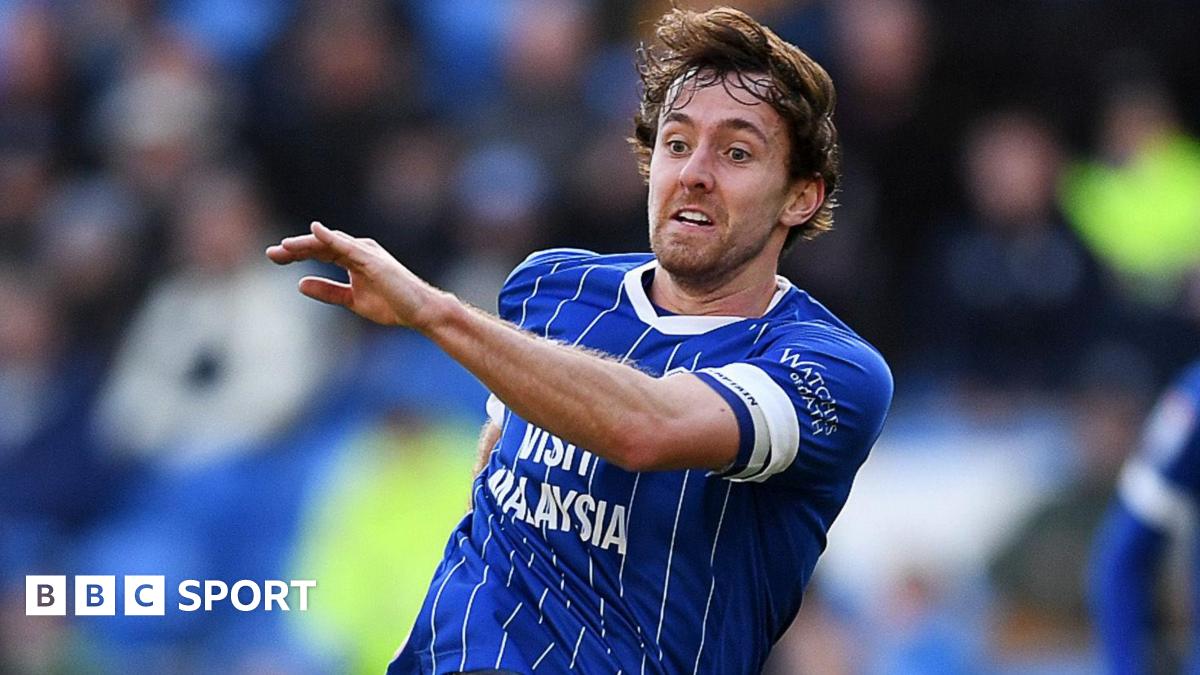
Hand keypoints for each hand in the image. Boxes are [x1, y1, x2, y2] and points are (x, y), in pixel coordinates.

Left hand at [266, 221, 442, 328]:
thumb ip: (328, 291)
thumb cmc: (391, 304)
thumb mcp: (352, 300)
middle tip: (270, 253)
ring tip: (284, 246)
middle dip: (295, 249)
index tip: (274, 257)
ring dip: (307, 243)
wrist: (418, 312)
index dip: (296, 254)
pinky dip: (331, 237)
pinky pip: (348, 246)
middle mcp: (358, 250)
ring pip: (330, 243)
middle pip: (320, 245)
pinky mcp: (373, 259)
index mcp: (352, 259)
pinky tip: (315, 232)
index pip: (319, 252)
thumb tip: (300, 284)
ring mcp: (366, 253)